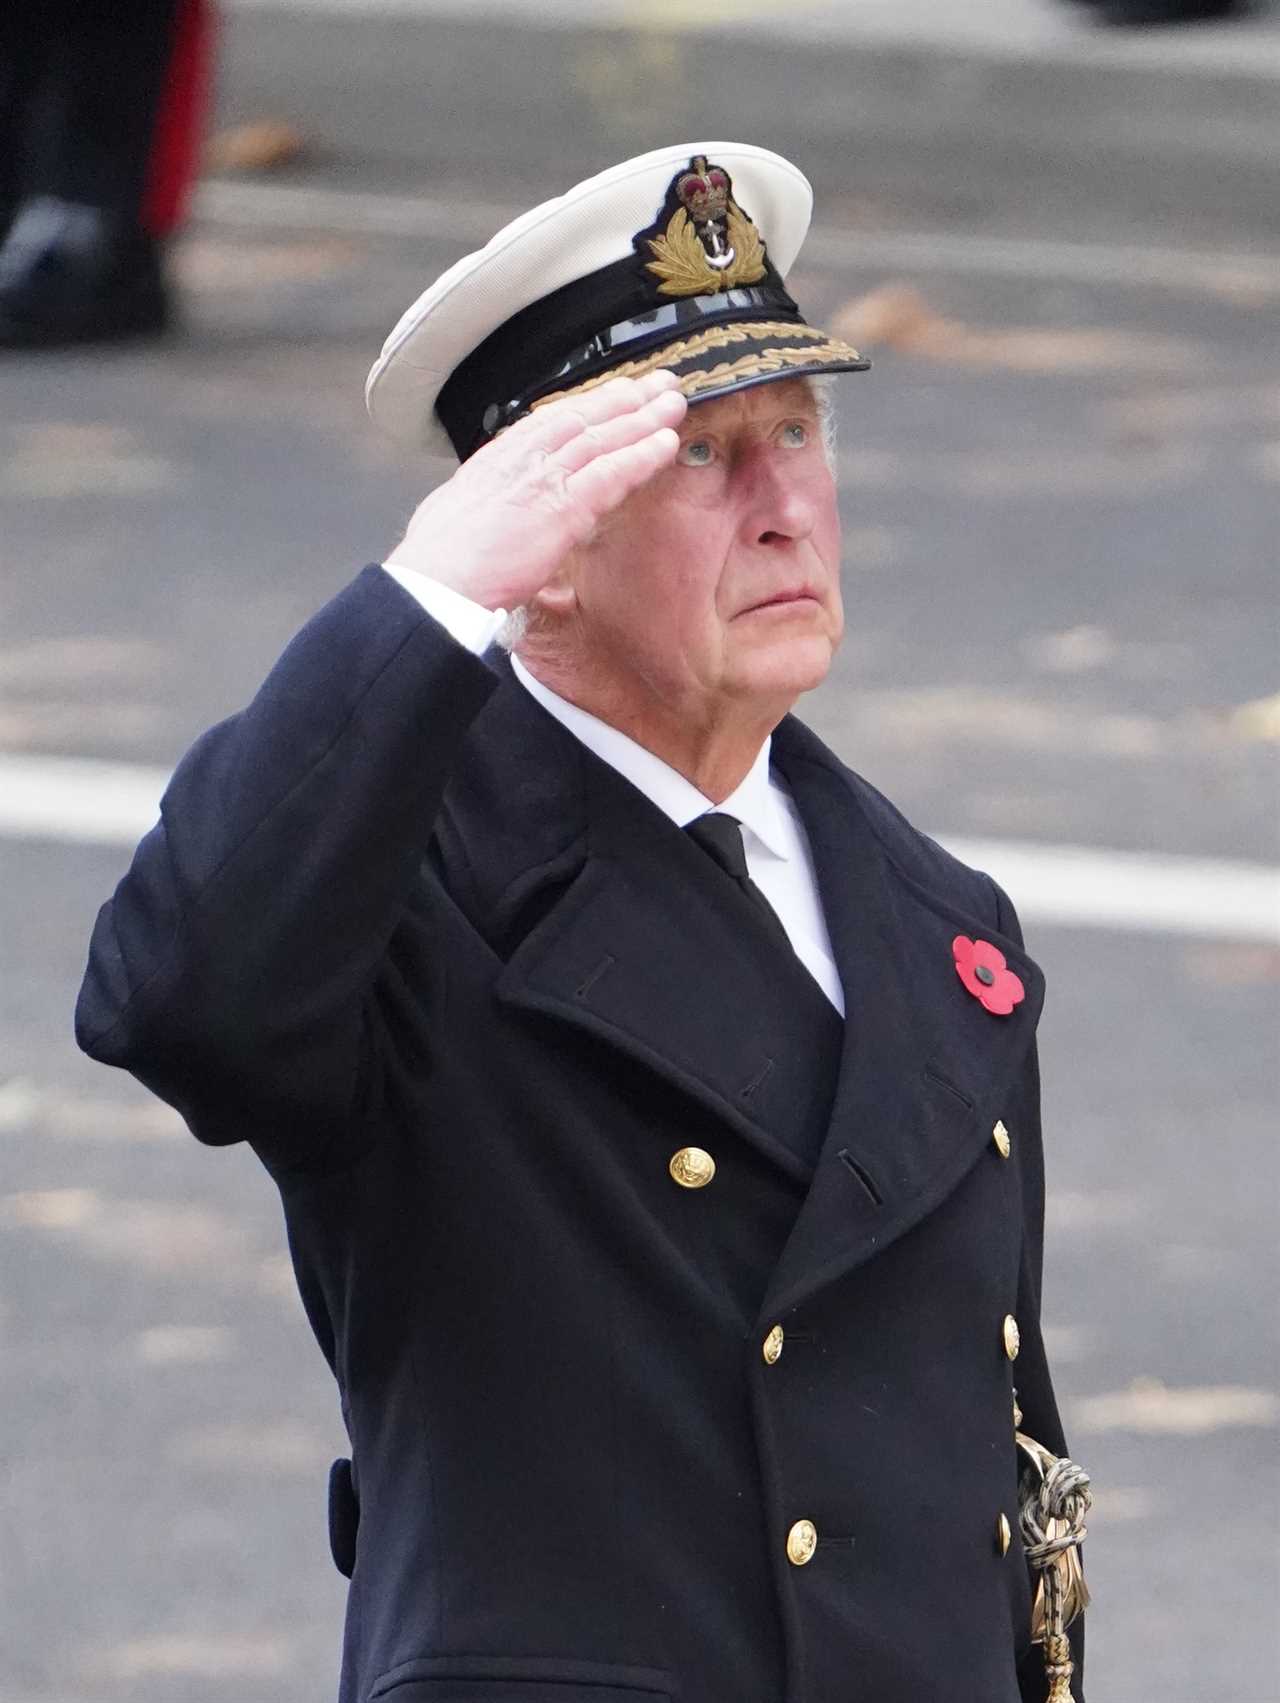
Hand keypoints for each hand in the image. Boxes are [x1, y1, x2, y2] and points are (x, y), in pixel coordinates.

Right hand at [388, 370, 686, 610]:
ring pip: (602, 438)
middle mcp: (521, 459)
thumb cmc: (440, 562)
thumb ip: (487, 504)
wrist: (435, 583)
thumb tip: (494, 510)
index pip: (550, 421)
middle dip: (622, 398)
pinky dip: (640, 456)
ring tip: (672, 402)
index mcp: (496, 460)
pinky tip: (665, 444)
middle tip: (656, 383)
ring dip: (642, 419)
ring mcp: (544, 480)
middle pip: (582, 417)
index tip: (611, 394)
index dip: (586, 406)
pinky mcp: (563, 508)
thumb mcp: (457, 514)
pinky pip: (611, 473)